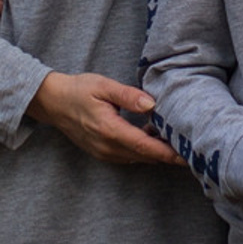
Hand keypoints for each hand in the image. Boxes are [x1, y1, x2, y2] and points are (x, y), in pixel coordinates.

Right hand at [28, 71, 180, 165]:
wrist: (53, 102)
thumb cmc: (78, 90)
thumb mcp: (103, 86)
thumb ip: (128, 96)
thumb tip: (151, 104)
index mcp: (109, 130)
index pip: (145, 146)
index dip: (167, 152)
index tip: (186, 154)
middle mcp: (107, 147)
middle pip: (145, 156)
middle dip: (167, 154)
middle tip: (189, 146)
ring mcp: (104, 153)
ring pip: (138, 158)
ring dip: (155, 152)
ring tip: (172, 138)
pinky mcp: (102, 153)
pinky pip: (128, 156)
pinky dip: (142, 150)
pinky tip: (150, 135)